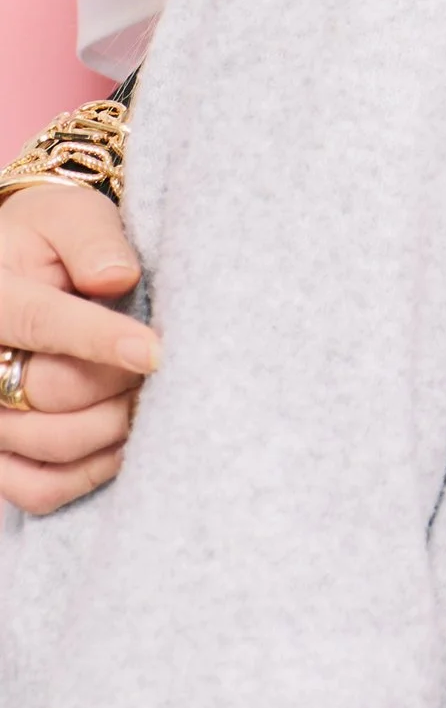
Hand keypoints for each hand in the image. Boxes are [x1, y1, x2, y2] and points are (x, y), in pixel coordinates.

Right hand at [0, 176, 156, 511]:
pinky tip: (122, 440)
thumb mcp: (70, 216)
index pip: (41, 322)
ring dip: (114, 425)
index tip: (155, 352)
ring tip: (146, 394)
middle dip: (119, 381)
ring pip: (51, 445)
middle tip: (161, 364)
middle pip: (52, 391)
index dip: (100, 340)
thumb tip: (118, 279)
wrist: (22, 270)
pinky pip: (39, 491)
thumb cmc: (50, 240)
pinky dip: (89, 474)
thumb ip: (93, 240)